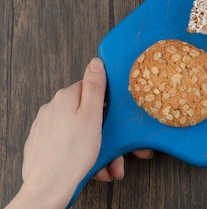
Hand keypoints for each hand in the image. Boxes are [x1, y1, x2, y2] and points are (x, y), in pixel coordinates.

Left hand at [6, 59, 151, 208]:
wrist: (48, 187)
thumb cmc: (72, 154)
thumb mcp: (92, 116)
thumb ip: (95, 87)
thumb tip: (95, 63)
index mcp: (65, 97)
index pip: (92, 88)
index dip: (109, 104)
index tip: (117, 118)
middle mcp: (53, 109)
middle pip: (88, 114)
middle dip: (106, 132)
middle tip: (116, 147)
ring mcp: (47, 127)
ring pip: (81, 132)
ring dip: (98, 147)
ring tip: (107, 164)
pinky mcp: (44, 144)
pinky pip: (70, 144)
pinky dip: (84, 154)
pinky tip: (94, 166)